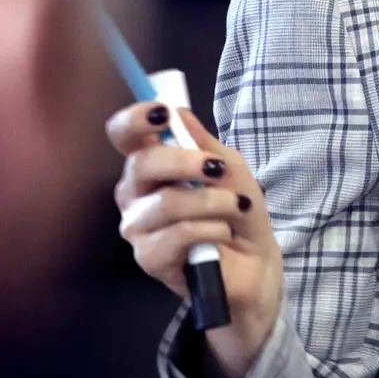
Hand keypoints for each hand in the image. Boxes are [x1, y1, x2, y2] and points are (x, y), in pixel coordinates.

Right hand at [107, 100, 283, 377]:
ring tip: (235, 209)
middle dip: (185, 162)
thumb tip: (179, 112)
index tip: (162, 113)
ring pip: (167, 202)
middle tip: (217, 170)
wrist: (255, 266)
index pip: (123, 135)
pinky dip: (210, 229)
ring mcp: (138, 227)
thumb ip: (205, 144)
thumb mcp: (232, 170)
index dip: (135, 119)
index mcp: (150, 165)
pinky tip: (223, 234)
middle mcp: (135, 193)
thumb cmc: (238, 213)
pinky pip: (177, 234)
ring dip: (212, 202)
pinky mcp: (150, 259)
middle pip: (142, 165)